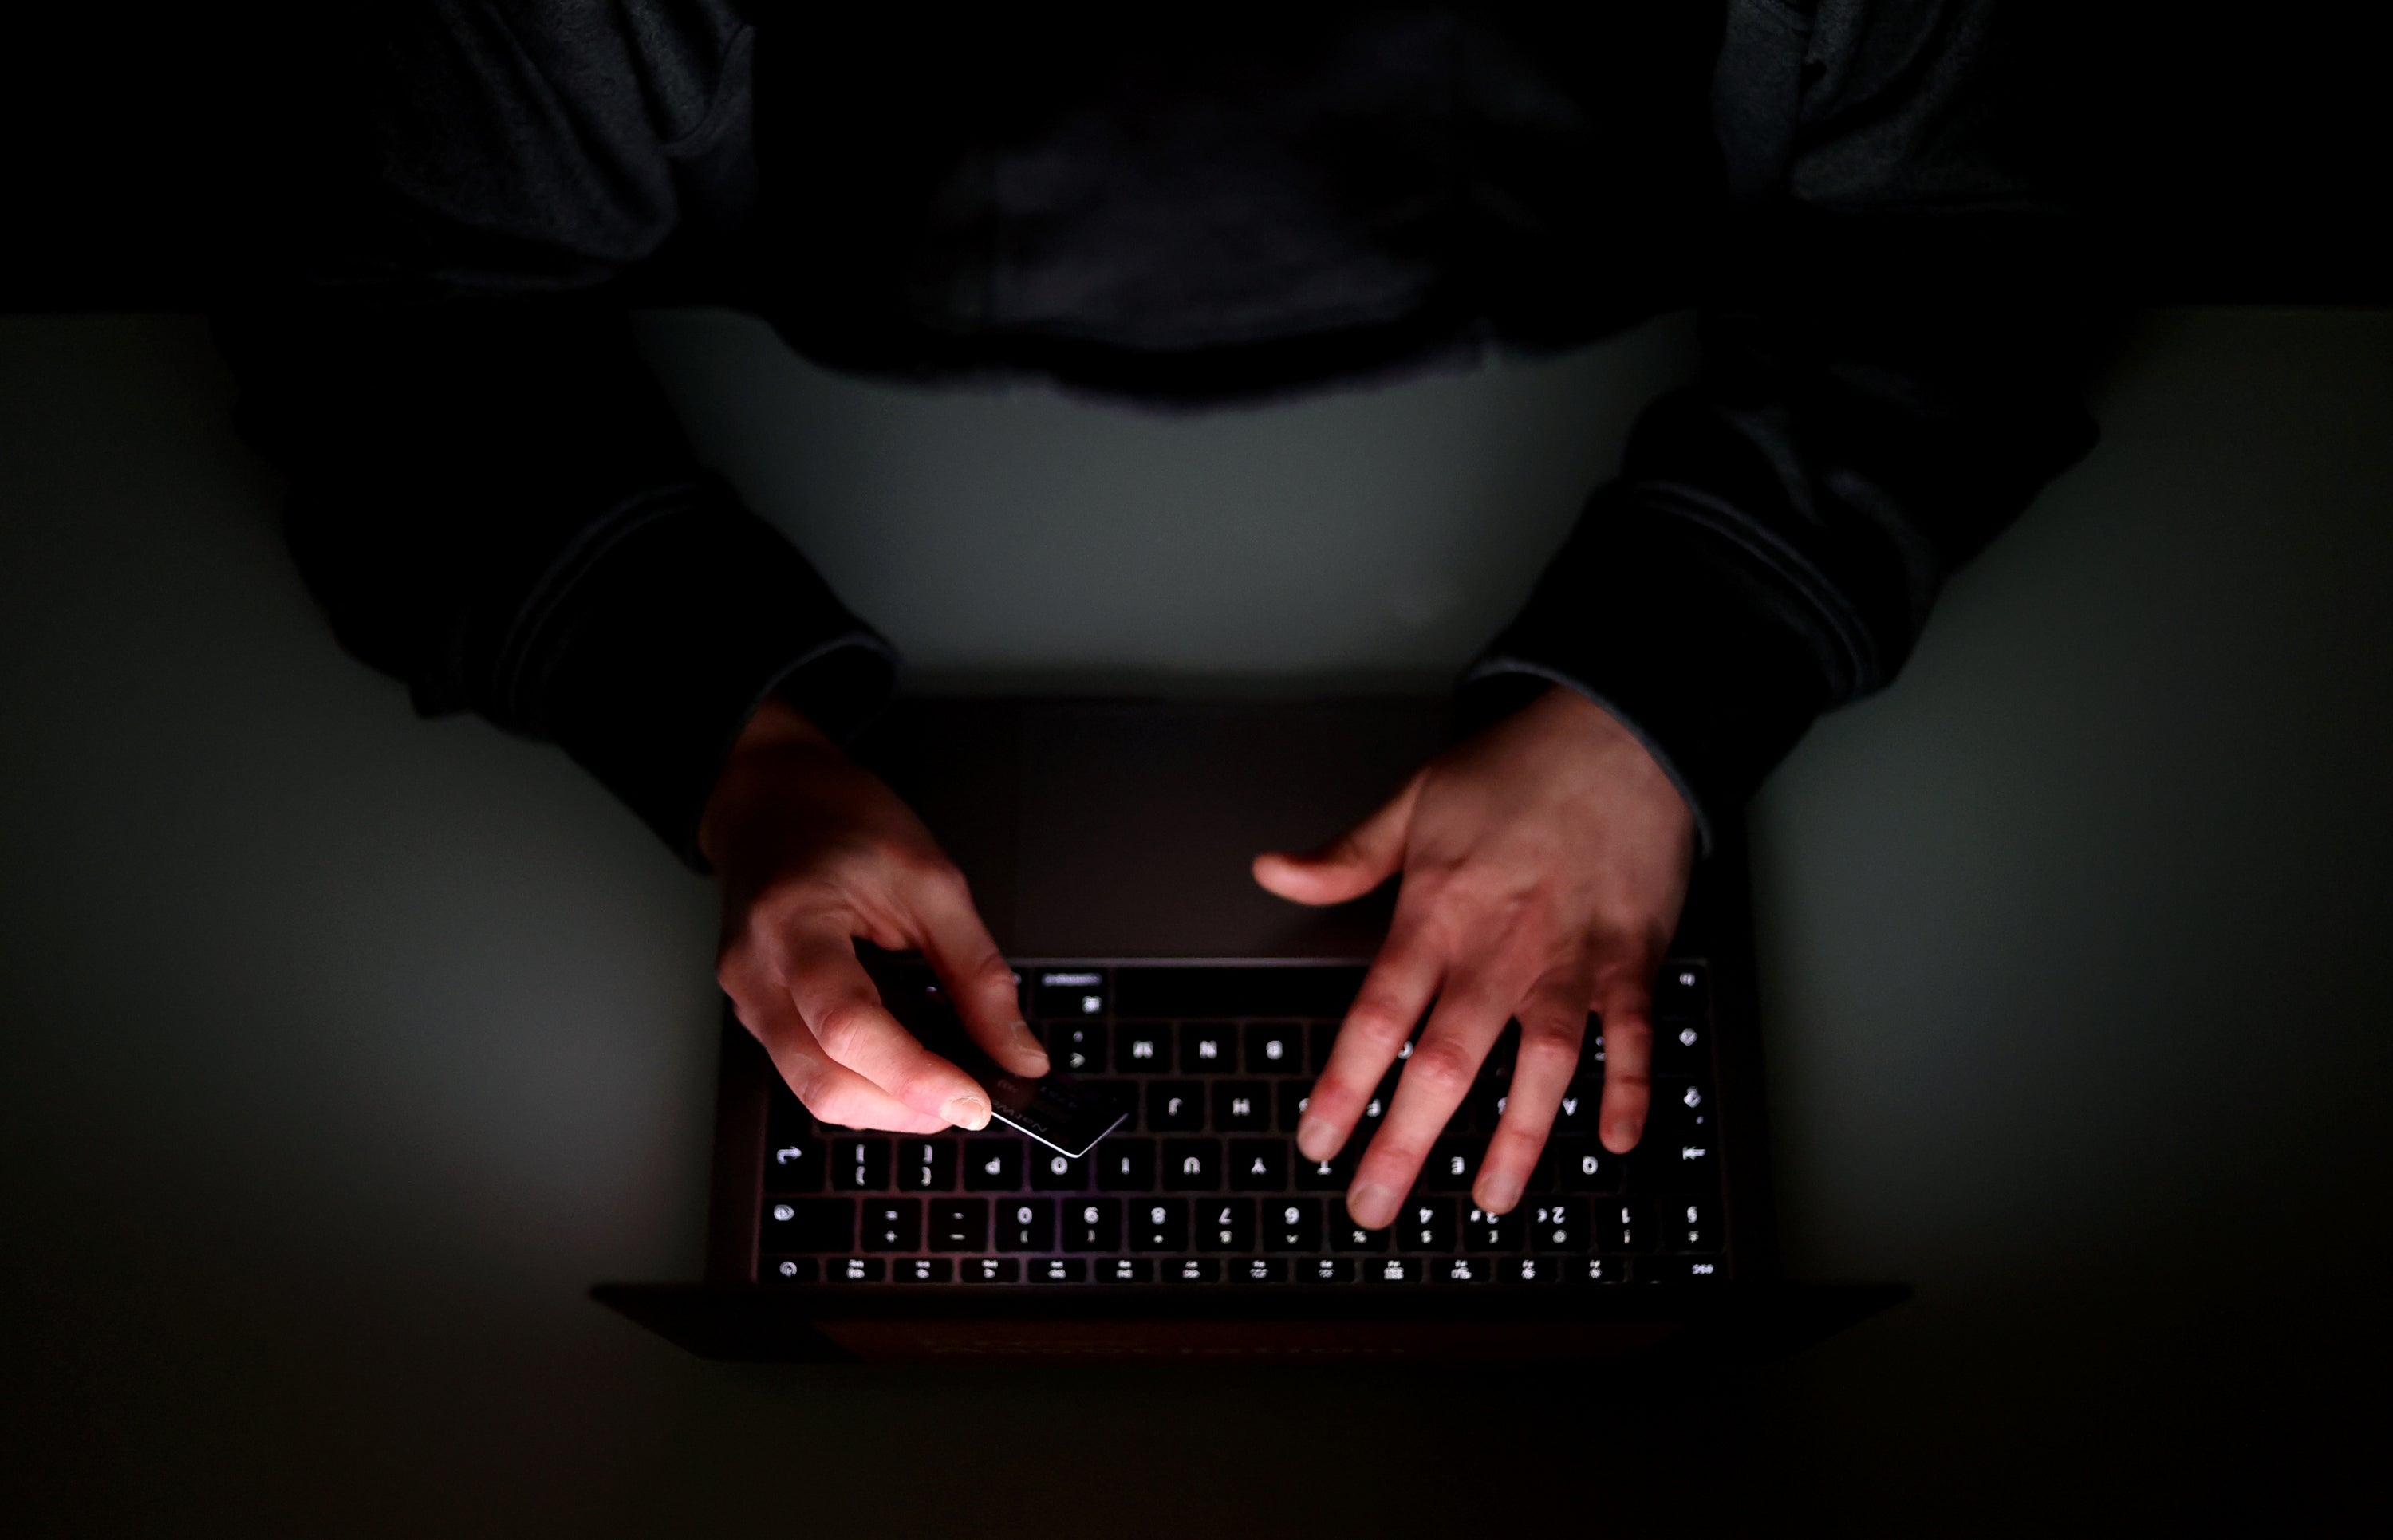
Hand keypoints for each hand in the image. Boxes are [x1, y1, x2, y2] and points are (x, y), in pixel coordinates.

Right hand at [700, 698, 1046, 1132]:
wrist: (769, 797)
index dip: (916, 1078)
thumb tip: (1018, 1053)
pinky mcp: (758, 1014)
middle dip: (906, 1109)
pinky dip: (866, 1084)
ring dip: (887, 1105)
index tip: (975, 1102)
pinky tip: (907, 1065)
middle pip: (824, 1082)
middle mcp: (756, 974)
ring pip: (815, 1091)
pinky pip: (809, 1071)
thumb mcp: (932, 880)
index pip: (850, 1027)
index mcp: (795, 924)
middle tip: (971, 1100)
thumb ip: (978, 975)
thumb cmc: (840, 822)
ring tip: (946, 1082)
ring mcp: (748, 1000)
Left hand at [1252, 684, 1694, 1227]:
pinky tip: (1614, 1140)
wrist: (1619, 731)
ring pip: (1540, 1064)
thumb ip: (1345, 857)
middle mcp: (1499, 947)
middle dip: (1406, 1144)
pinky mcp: (1632, 957)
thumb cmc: (1518, 768)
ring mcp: (1570, 957)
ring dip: (1518, 1138)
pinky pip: (1634, 1035)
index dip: (1343, 1087)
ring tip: (1492, 1200)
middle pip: (1444, 1062)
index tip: (1317, 1141)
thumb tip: (1274, 873)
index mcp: (1436, 914)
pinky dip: (1630, 1088)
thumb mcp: (1414, 802)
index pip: (1376, 1017)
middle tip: (1376, 1205)